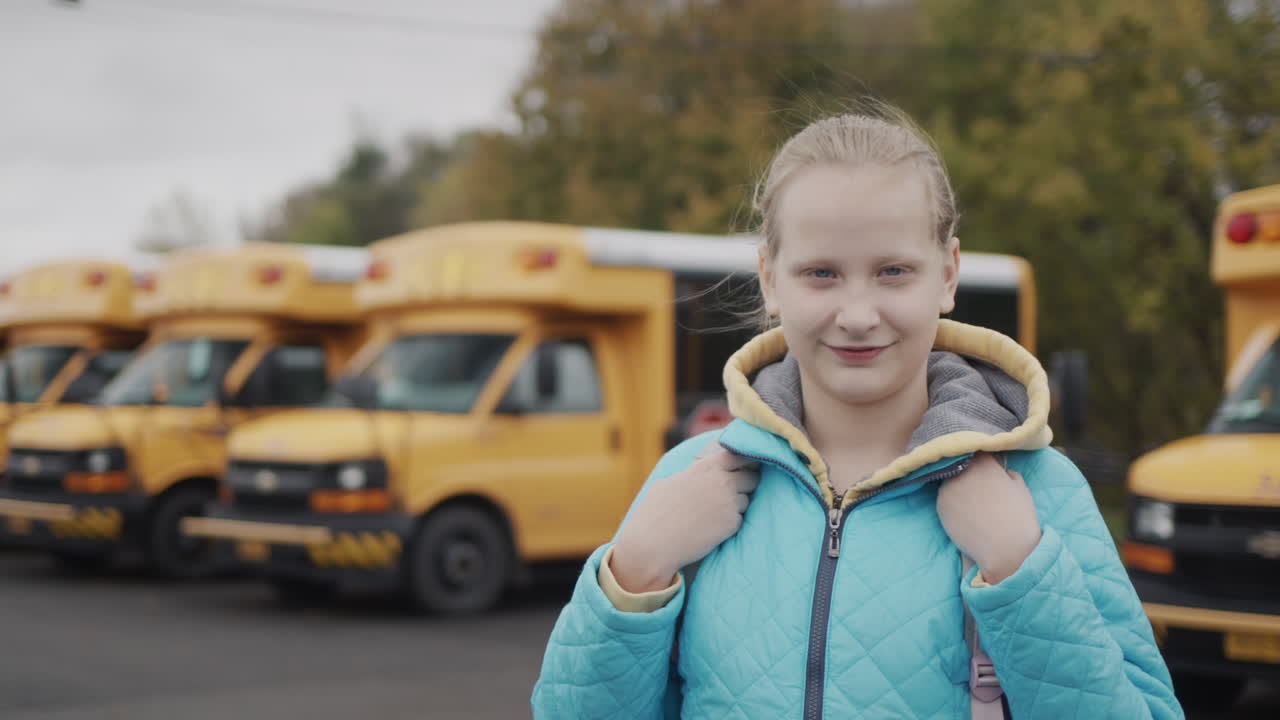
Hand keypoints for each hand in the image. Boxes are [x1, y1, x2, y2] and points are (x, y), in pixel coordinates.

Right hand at [610, 446, 758, 592]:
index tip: (743, 467)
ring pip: (747, 500)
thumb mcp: (668, 483)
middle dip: (746, 484)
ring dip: (737, 506)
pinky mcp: (731, 524)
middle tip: (733, 493)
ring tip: (714, 514)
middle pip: (752, 477)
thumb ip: (689, 475)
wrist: (653, 545)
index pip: (739, 454)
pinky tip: (712, 529)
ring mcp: (729, 503)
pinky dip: (730, 524)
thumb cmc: (654, 513)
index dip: (744, 461)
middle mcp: (722, 482)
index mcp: (706, 467)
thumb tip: (694, 473)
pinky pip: (739, 519)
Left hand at [936, 452, 1040, 584]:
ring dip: (958, 487)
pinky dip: (953, 503)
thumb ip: (1005, 473)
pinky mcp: (939, 506)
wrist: (1004, 549)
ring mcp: (947, 488)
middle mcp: (961, 470)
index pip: (976, 450)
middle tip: (978, 487)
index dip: (981, 459)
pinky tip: (965, 514)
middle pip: (961, 465)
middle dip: (967, 472)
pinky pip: (945, 499)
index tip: (984, 465)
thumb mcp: (1019, 487)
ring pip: (950, 481)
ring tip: (972, 502)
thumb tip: (999, 471)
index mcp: (982, 462)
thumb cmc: (1018, 517)